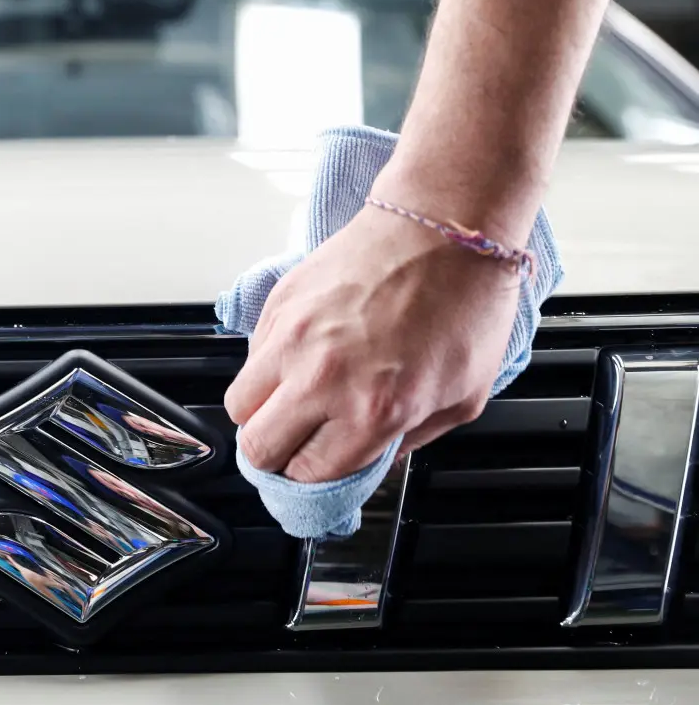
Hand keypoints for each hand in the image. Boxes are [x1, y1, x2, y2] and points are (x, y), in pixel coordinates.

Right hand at [224, 196, 521, 483]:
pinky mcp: (279, 305)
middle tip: (297, 442)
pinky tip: (304, 355)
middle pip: (257, 448)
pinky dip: (268, 367)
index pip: (308, 473)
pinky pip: (251, 356)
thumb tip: (371, 458)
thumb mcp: (461, 398)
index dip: (311, 477)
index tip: (317, 467)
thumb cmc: (464, 303)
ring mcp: (292, 338)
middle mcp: (321, 378)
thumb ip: (409, 441)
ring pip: (239, 404)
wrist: (443, 227)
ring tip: (291, 400)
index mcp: (372, 410)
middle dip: (276, 455)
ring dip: (261, 412)